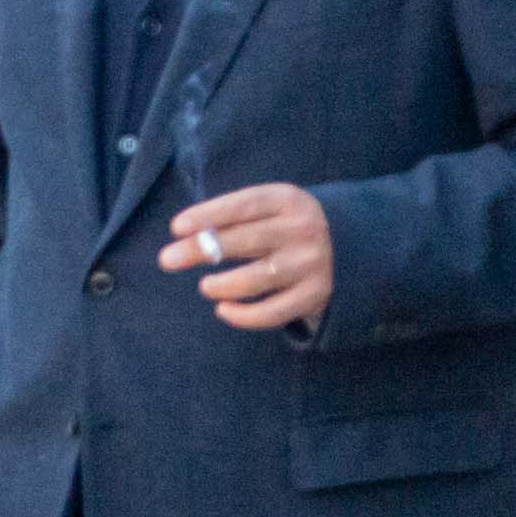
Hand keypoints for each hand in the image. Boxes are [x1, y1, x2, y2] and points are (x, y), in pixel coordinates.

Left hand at [166, 183, 333, 332]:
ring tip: (205, 287)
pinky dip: (243, 316)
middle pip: (245, 240)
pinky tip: (223, 310)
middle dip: (201, 249)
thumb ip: (236, 218)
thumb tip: (185, 237)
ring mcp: (310, 263)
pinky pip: (272, 312)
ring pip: (256, 279)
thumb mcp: (271, 209)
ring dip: (222, 285)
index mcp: (288, 200)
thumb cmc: (287, 227)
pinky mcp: (315, 295)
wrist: (348, 247)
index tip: (176, 228)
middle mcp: (302, 229)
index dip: (208, 215)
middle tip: (167, 259)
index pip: (243, 206)